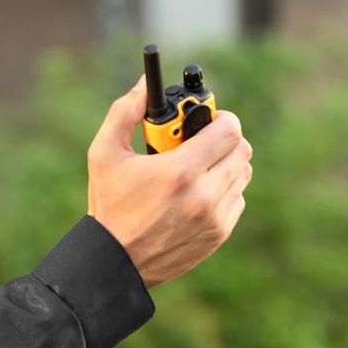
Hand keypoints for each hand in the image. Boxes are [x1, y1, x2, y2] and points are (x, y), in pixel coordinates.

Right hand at [87, 75, 252, 288]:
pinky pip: (238, 199)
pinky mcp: (218, 235)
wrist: (114, 262)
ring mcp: (215, 218)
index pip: (230, 130)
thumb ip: (124, 112)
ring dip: (225, 164)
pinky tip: (197, 193)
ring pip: (243, 174)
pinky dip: (224, 190)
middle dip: (224, 139)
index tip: (208, 119)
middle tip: (201, 142)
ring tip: (197, 168)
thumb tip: (144, 85)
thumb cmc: (108, 205)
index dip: (222, 118)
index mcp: (180, 172)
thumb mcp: (104, 153)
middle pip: (242, 149)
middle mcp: (204, 196)